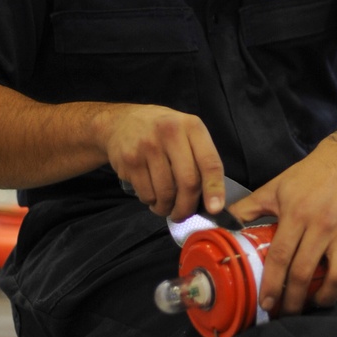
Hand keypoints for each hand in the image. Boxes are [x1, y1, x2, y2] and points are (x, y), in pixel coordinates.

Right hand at [97, 104, 225, 219]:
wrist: (121, 121)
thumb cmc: (162, 131)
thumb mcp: (186, 132)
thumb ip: (201, 158)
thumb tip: (212, 199)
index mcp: (192, 127)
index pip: (209, 162)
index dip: (214, 188)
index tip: (215, 209)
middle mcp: (171, 133)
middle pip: (188, 182)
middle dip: (187, 207)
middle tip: (183, 215)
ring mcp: (148, 146)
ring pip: (166, 193)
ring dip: (167, 208)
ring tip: (166, 206)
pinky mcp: (130, 160)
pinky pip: (146, 193)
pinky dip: (152, 202)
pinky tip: (152, 196)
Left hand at [229, 134, 336, 314]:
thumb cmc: (309, 176)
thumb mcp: (274, 188)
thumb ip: (246, 209)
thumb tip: (219, 224)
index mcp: (297, 213)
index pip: (280, 256)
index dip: (271, 284)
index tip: (266, 304)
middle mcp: (323, 224)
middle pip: (305, 272)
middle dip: (293, 300)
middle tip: (286, 313)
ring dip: (324, 298)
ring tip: (314, 305)